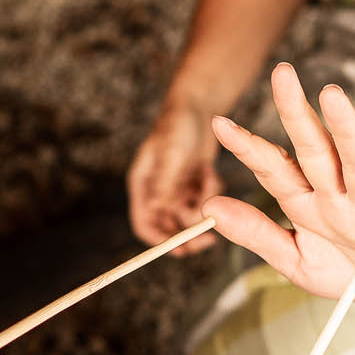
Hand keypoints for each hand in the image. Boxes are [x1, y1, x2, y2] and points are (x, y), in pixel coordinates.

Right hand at [128, 101, 223, 249]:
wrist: (198, 104)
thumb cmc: (178, 123)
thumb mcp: (172, 152)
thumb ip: (165, 181)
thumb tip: (157, 208)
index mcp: (143, 185)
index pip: (145, 224)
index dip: (160, 241)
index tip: (180, 250)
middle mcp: (157, 191)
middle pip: (169, 226)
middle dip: (188, 232)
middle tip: (210, 238)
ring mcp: (176, 189)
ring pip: (189, 215)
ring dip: (203, 206)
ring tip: (209, 179)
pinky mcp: (193, 184)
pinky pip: (205, 201)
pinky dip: (211, 192)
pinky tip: (210, 171)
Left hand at [206, 65, 354, 315]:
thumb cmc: (348, 269)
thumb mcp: (294, 259)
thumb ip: (256, 234)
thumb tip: (209, 207)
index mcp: (308, 204)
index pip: (275, 169)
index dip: (248, 148)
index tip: (219, 123)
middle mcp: (340, 198)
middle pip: (316, 152)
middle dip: (297, 115)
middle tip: (281, 74)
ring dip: (348, 131)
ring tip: (332, 96)